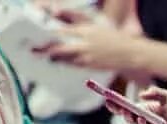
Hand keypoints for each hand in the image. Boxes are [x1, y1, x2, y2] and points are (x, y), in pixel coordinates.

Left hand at [34, 15, 149, 73]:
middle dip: (45, 48)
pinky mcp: (91, 65)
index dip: (47, 33)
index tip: (37, 34)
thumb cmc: (116, 38)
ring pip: (64, 57)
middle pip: (58, 46)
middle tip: (34, 50)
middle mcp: (84, 42)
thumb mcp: (97, 26)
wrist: (132, 54)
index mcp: (85, 29)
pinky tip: (60, 63)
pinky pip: (74, 65)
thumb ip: (77, 21)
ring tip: (45, 57)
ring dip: (53, 58)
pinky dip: (66, 64)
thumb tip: (58, 16)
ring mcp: (87, 55)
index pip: (60, 30)